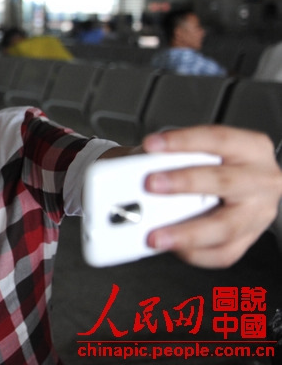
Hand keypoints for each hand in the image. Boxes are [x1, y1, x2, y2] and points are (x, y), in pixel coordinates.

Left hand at [141, 125, 281, 266]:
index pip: (217, 139)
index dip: (183, 141)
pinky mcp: (249, 239)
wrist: (228, 184)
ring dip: (186, 232)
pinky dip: (193, 252)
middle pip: (224, 182)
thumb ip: (167, 155)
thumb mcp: (192, 149)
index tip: (151, 145)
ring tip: (155, 235)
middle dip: (185, 183)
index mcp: (250, 148)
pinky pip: (222, 253)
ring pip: (225, 227)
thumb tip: (132, 168)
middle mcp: (260, 179)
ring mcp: (258, 212)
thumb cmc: (207, 163)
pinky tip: (172, 247)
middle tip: (150, 185)